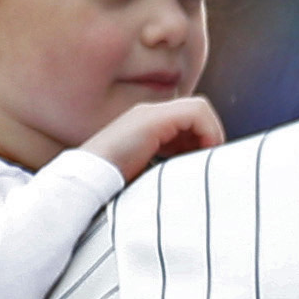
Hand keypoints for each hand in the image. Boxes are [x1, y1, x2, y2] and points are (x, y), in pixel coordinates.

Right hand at [85, 96, 224, 182]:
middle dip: (208, 136)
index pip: (186, 121)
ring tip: (205, 160)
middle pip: (195, 113)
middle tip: (207, 162)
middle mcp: (148, 115)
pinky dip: (208, 131)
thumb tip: (189, 181)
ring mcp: (150, 114)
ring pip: (198, 109)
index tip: (202, 165)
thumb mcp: (145, 176)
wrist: (88, 181)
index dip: (201, 139)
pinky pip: (196, 112)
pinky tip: (202, 154)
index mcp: (145, 127)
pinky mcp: (154, 119)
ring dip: (210, 134)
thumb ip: (163, 169)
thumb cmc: (113, 188)